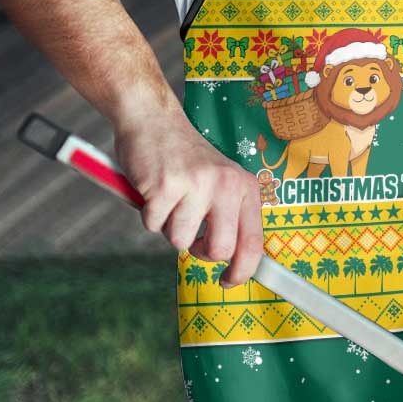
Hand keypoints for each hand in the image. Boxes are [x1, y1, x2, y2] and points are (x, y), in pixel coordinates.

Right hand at [114, 109, 262, 288]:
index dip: (243, 271)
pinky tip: (154, 190)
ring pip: (180, 241)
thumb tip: (235, 263)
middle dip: (200, 252)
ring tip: (170, 199)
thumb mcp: (221, 182)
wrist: (154, 120)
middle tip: (191, 236)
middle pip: (220, 250)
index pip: (254, 242)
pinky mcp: (165, 186)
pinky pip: (153, 225)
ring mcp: (196, 185)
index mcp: (245, 187)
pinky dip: (149, 215)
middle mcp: (226, 185)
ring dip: (169, 227)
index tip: (228, 281)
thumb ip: (230, 216)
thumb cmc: (186, 159)